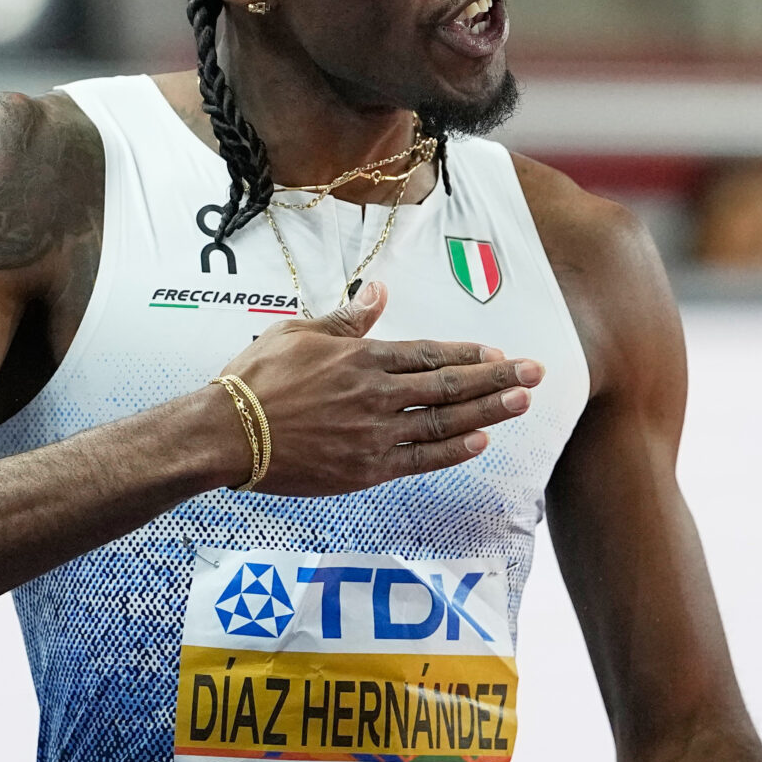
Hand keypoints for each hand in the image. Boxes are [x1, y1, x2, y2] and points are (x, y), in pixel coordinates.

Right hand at [213, 281, 542, 495]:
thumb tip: (379, 291)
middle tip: (535, 374)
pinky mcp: (365, 470)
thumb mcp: (298, 332)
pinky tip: (481, 442)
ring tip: (521, 403)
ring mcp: (374, 435)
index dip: (467, 354)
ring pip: (444, 422)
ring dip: (487, 412)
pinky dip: (453, 451)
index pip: (429, 355)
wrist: (226, 435)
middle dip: (496, 379)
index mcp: (362, 359)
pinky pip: (420, 459)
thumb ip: (346, 317)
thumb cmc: (254, 380)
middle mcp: (376, 395)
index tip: (497, 352)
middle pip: (449, 386)